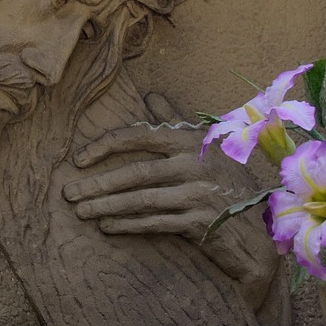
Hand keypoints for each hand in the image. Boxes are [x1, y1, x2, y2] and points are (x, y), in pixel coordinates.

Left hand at [62, 93, 276, 301]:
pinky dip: (128, 225)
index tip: (79, 160)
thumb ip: (175, 122)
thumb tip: (150, 95)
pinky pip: (155, 222)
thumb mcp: (206, 146)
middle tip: (68, 193)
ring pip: (141, 199)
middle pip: (135, 172)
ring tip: (81, 212)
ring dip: (106, 206)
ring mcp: (199, 194)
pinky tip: (107, 227)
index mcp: (191, 140)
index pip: (140, 135)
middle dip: (97, 184)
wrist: (257, 230)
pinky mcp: (201, 222)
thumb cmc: (226, 183)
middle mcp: (195, 164)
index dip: (105, 146)